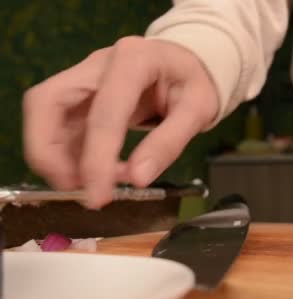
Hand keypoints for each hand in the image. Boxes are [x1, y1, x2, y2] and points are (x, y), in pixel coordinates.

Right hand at [23, 36, 218, 208]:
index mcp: (133, 59)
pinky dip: (67, 155)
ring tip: (88, 184)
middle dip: (49, 152)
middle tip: (75, 188)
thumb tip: (138, 178)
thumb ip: (169, 143)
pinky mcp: (78, 95)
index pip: (104, 112)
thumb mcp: (199, 110)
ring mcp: (83, 78)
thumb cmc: (194, 83)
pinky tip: (94, 172)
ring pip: (44, 114)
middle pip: (46, 102)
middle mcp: (98, 64)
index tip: (98, 197)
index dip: (96, 159)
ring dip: (54, 156)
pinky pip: (58, 126)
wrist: (189, 64)